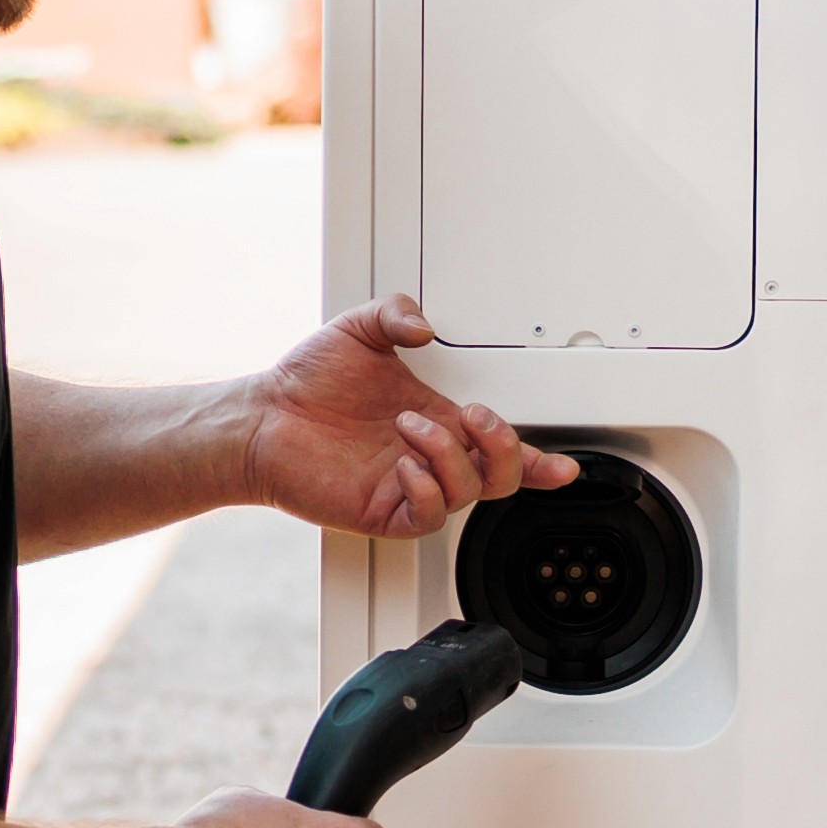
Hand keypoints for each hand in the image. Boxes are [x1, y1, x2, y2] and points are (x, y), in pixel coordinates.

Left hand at [239, 295, 578, 537]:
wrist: (262, 418)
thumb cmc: (306, 383)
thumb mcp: (358, 330)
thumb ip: (394, 313)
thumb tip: (424, 325)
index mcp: (437, 420)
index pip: (497, 447)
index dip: (538, 461)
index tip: (564, 465)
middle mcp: (429, 457)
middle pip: (501, 476)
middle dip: (505, 447)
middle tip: (474, 417)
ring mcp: (408, 486)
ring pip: (467, 491)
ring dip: (448, 453)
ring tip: (408, 426)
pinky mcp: (383, 510)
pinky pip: (427, 514)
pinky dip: (425, 486)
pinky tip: (401, 463)